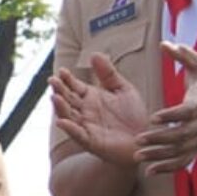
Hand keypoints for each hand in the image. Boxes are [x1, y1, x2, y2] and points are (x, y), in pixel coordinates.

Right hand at [51, 52, 156, 168]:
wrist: (144, 139)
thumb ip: (108, 73)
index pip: (74, 86)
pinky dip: (70, 129)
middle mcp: (85, 111)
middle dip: (59, 90)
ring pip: (68, 116)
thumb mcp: (123, 89)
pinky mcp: (92, 141)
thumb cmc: (133, 115)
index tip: (62, 71)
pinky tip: (62, 122)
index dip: (67, 79)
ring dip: (60, 108)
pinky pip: (78, 135)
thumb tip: (94, 54)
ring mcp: (86, 126)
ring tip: (55, 97)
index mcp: (91, 98)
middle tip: (52, 80)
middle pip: (68, 99)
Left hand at [135, 43, 196, 174]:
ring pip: (179, 151)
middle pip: (180, 134)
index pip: (186, 111)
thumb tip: (166, 43)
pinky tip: (150, 172)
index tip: (154, 117)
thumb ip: (184, 55)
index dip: (171, 115)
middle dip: (159, 138)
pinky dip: (167, 168)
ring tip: (139, 156)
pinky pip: (183, 161)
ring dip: (159, 155)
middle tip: (138, 139)